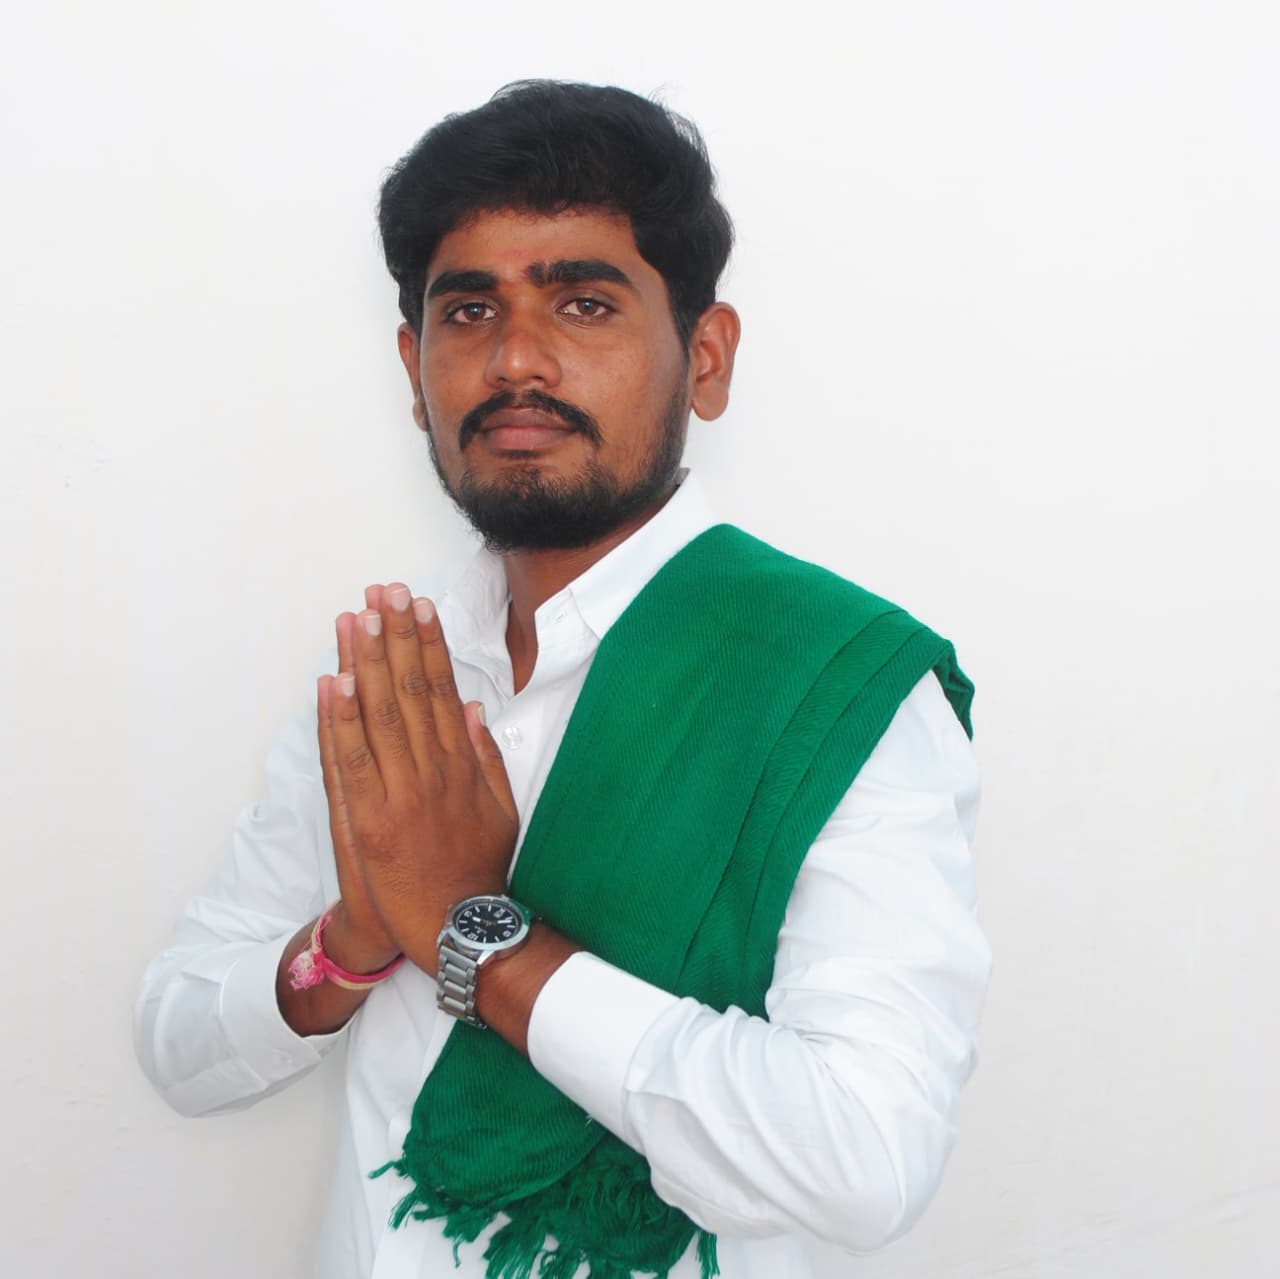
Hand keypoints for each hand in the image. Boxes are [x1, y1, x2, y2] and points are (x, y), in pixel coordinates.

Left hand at [317, 582, 517, 971]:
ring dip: (363, 663)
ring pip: (377, 716)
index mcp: (461, 765)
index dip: (426, 644)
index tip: (417, 606)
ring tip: (355, 617)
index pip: (440, 689)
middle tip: (384, 592)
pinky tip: (330, 682)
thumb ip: (485, 756)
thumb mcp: (500, 809)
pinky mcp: (367, 821)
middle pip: (408, 691)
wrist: (456, 929)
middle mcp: (430, 772)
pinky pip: (349, 762)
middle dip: (394, 637)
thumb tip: (471, 707)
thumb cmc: (477, 870)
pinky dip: (338, 721)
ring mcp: (397, 795)